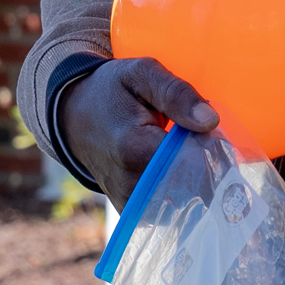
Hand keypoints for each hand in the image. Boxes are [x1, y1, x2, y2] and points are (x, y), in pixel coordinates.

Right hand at [58, 58, 217, 209]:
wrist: (73, 117)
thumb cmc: (111, 91)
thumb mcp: (141, 74)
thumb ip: (176, 93)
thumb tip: (210, 120)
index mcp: (133, 147)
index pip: (192, 160)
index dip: (209, 146)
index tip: (208, 130)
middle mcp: (130, 181)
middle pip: (191, 184)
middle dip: (204, 164)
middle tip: (196, 139)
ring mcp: (129, 201)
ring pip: (184, 199)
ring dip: (192, 178)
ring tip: (182, 152)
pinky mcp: (131, 211)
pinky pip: (169, 208)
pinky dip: (178, 190)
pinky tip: (172, 168)